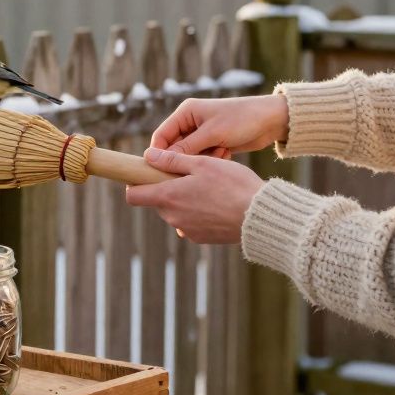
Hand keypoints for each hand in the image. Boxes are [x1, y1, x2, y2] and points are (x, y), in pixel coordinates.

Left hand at [125, 147, 264, 243]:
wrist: (260, 217)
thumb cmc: (232, 186)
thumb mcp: (202, 164)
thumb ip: (172, 161)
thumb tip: (148, 156)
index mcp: (168, 197)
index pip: (133, 196)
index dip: (135, 183)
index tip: (147, 173)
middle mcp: (173, 217)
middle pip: (158, 200)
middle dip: (167, 187)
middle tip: (191, 174)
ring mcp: (187, 230)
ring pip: (176, 210)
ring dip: (184, 199)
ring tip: (209, 187)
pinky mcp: (201, 238)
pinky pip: (191, 221)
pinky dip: (198, 212)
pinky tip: (217, 203)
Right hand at [151, 94, 288, 157]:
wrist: (271, 121)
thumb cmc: (241, 120)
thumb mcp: (212, 134)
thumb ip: (185, 148)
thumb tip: (159, 159)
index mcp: (186, 112)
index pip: (162, 135)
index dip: (158, 154)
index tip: (159, 172)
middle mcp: (191, 122)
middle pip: (175, 147)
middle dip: (184, 158)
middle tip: (194, 167)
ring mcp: (203, 133)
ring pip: (190, 155)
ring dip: (202, 159)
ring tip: (220, 151)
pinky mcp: (214, 143)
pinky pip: (204, 157)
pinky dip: (213, 159)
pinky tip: (227, 152)